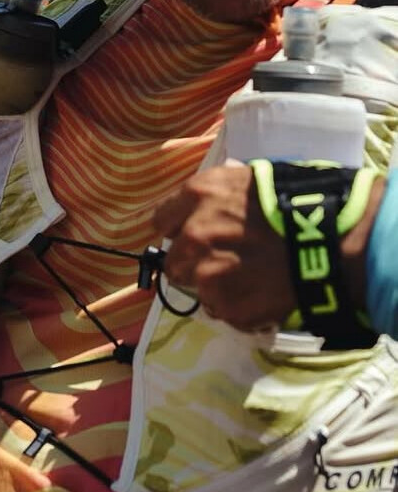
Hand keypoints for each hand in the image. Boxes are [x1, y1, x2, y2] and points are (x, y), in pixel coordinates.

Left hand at [153, 163, 296, 329]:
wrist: (330, 240)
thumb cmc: (296, 201)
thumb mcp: (247, 179)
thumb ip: (214, 196)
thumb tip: (200, 208)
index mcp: (197, 196)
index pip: (161, 222)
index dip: (177, 231)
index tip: (190, 238)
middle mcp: (194, 236)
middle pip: (174, 263)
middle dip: (193, 265)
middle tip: (224, 264)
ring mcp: (209, 274)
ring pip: (199, 290)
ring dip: (217, 289)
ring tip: (249, 281)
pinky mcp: (228, 305)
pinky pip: (223, 312)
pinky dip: (239, 309)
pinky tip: (261, 296)